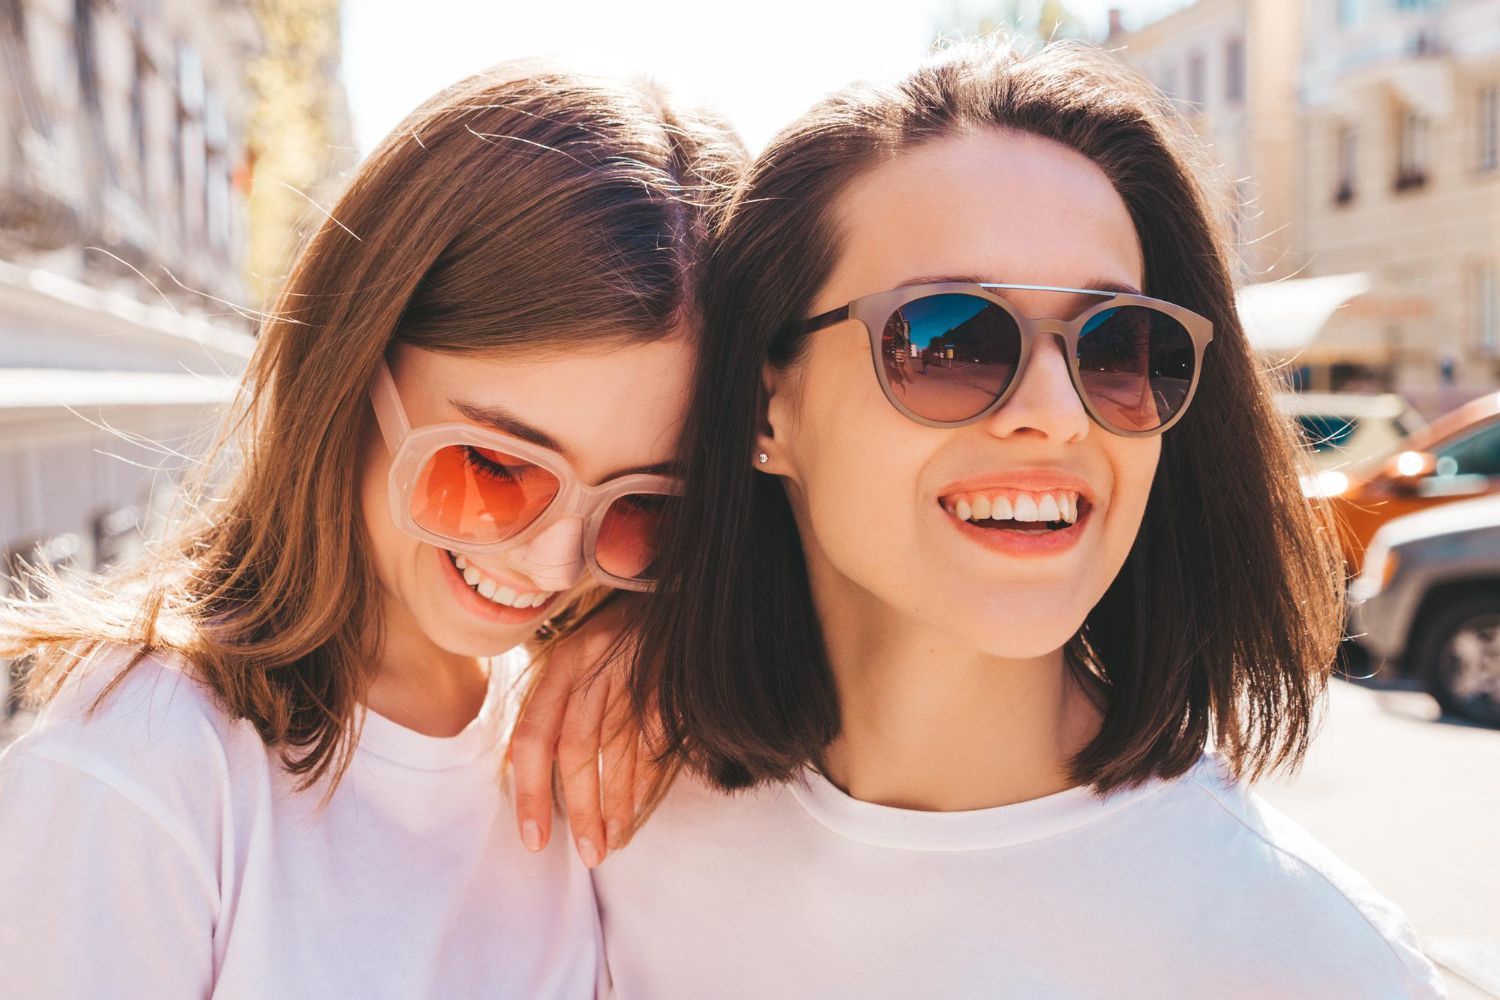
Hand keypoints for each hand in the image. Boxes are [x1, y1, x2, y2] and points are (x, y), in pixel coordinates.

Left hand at [508, 613, 660, 867]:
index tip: (534, 839)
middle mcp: (591, 665)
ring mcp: (633, 670)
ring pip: (618, 750)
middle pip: (578, 749)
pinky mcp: (671, 679)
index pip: (535, 735)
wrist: (676, 586)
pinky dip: (648, 781)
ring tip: (613, 841)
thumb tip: (526, 764)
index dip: (530, 791)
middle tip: (588, 853)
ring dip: (616, 804)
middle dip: (581, 808)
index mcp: (561, 661)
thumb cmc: (622, 628)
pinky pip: (655, 741)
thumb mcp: (581, 652)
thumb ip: (560, 700)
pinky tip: (640, 808)